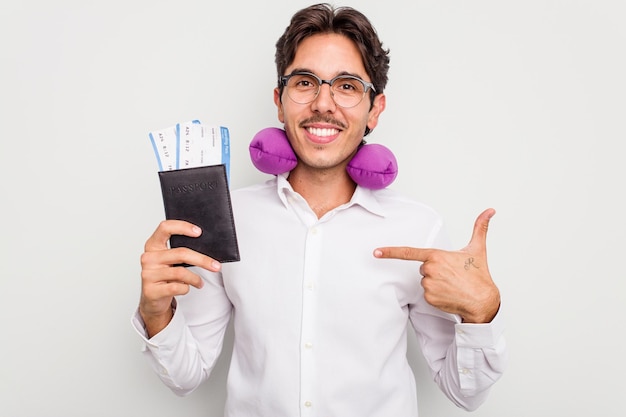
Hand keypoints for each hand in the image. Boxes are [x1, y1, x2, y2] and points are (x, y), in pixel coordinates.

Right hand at [139, 220, 220, 336]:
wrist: (152, 299)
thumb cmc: (164, 275)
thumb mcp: (170, 260)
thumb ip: (180, 251)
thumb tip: (206, 246)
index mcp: (153, 245)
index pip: (165, 228)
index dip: (182, 227)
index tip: (199, 232)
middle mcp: (148, 257)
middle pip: (181, 253)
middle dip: (202, 260)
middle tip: (216, 266)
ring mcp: (148, 274)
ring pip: (181, 272)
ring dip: (195, 279)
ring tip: (200, 282)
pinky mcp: (151, 290)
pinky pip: (177, 287)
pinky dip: (186, 288)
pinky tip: (186, 288)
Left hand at [374, 208, 499, 322]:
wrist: (483, 301)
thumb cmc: (479, 275)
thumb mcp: (478, 249)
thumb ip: (480, 227)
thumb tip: (490, 210)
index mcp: (437, 256)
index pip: (409, 252)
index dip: (390, 252)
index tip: (376, 252)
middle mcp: (430, 270)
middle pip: (423, 267)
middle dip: (435, 270)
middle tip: (452, 274)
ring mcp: (428, 285)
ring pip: (425, 280)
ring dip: (436, 282)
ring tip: (452, 284)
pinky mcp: (429, 298)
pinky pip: (427, 294)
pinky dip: (436, 295)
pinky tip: (449, 294)